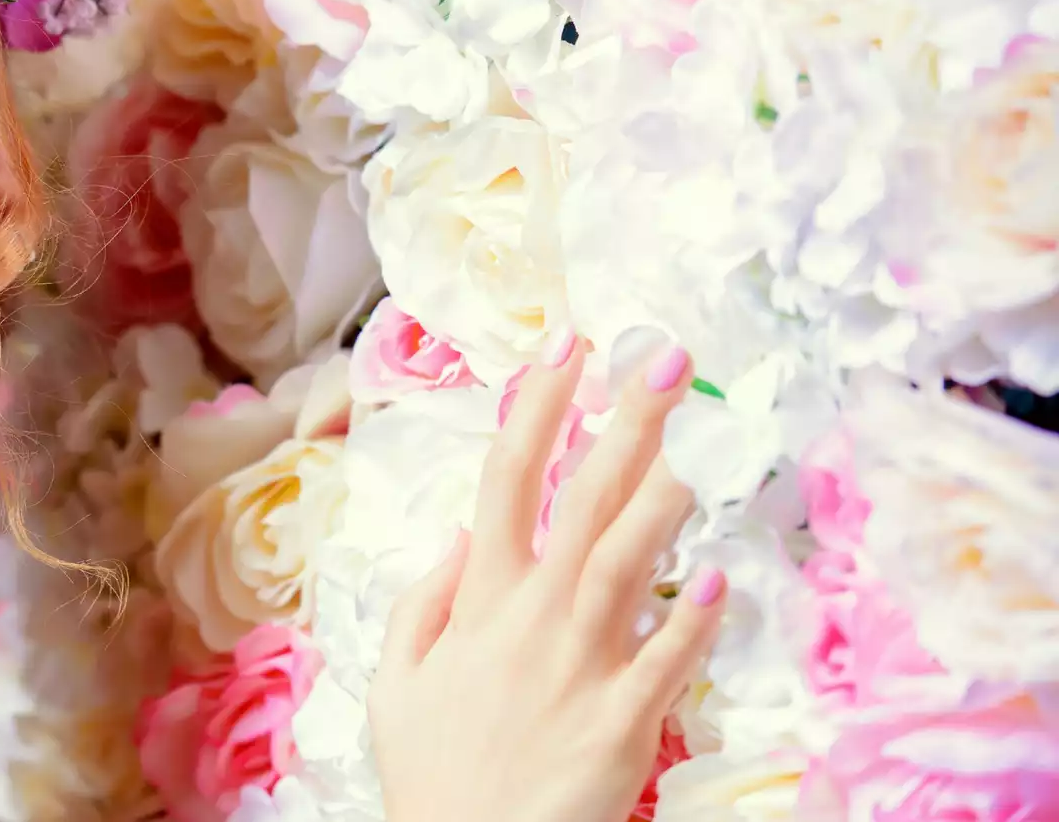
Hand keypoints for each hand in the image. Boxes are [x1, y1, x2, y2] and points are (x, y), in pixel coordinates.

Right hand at [367, 334, 726, 821]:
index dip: (538, 406)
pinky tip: (726, 575)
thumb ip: (423, 604)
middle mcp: (532, 616)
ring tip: (706, 438)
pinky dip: (697, 616)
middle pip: (583, 499)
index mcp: (477, 600)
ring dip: (668, 494)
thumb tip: (459, 537)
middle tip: (667, 358)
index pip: (507, 479)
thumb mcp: (394, 684)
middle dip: (627, 421)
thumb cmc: (432, 773)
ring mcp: (582, 664)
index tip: (566, 346)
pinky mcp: (625, 718)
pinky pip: (669, 656)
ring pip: (629, 560)